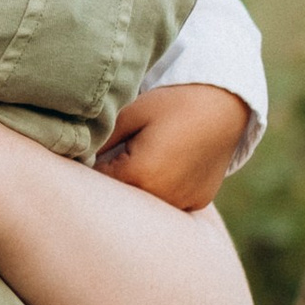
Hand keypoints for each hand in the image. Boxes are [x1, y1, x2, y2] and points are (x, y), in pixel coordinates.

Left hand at [94, 81, 249, 212]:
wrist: (226, 103)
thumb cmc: (174, 103)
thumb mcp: (132, 114)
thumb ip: (101, 139)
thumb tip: (78, 155)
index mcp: (140, 176)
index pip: (98, 183)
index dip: (93, 166)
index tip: (93, 151)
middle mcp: (162, 197)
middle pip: (122, 197)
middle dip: (114, 177)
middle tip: (121, 150)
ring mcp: (183, 202)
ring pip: (145, 201)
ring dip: (139, 186)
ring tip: (147, 155)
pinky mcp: (198, 201)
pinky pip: (169, 200)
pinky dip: (163, 188)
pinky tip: (168, 164)